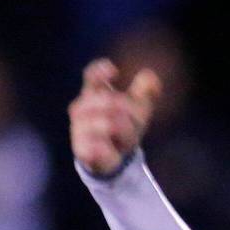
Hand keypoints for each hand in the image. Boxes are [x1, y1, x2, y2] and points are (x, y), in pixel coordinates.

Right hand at [68, 58, 161, 175]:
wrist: (112, 159)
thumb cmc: (124, 126)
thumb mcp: (138, 108)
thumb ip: (145, 90)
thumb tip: (151, 77)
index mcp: (93, 94)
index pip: (92, 76)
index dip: (100, 71)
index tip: (114, 71)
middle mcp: (81, 109)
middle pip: (111, 101)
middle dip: (132, 112)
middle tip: (137, 123)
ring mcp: (78, 128)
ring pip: (110, 124)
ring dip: (127, 133)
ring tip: (126, 140)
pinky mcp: (80, 149)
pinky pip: (101, 146)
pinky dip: (113, 149)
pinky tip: (114, 151)